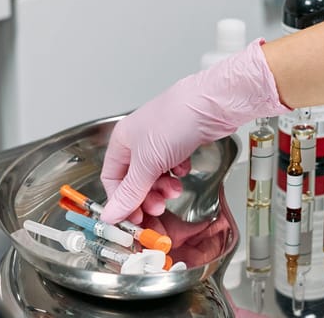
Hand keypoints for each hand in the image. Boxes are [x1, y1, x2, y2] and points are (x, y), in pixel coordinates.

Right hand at [100, 39, 288, 223]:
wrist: (212, 105)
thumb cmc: (176, 120)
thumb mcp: (147, 164)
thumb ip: (130, 192)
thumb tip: (112, 214)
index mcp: (122, 142)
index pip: (112, 179)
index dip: (121, 200)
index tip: (133, 218)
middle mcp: (138, 141)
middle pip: (135, 180)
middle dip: (146, 196)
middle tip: (158, 207)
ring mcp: (160, 142)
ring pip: (155, 176)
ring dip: (164, 187)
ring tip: (174, 188)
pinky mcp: (180, 143)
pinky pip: (173, 168)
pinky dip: (178, 173)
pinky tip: (184, 168)